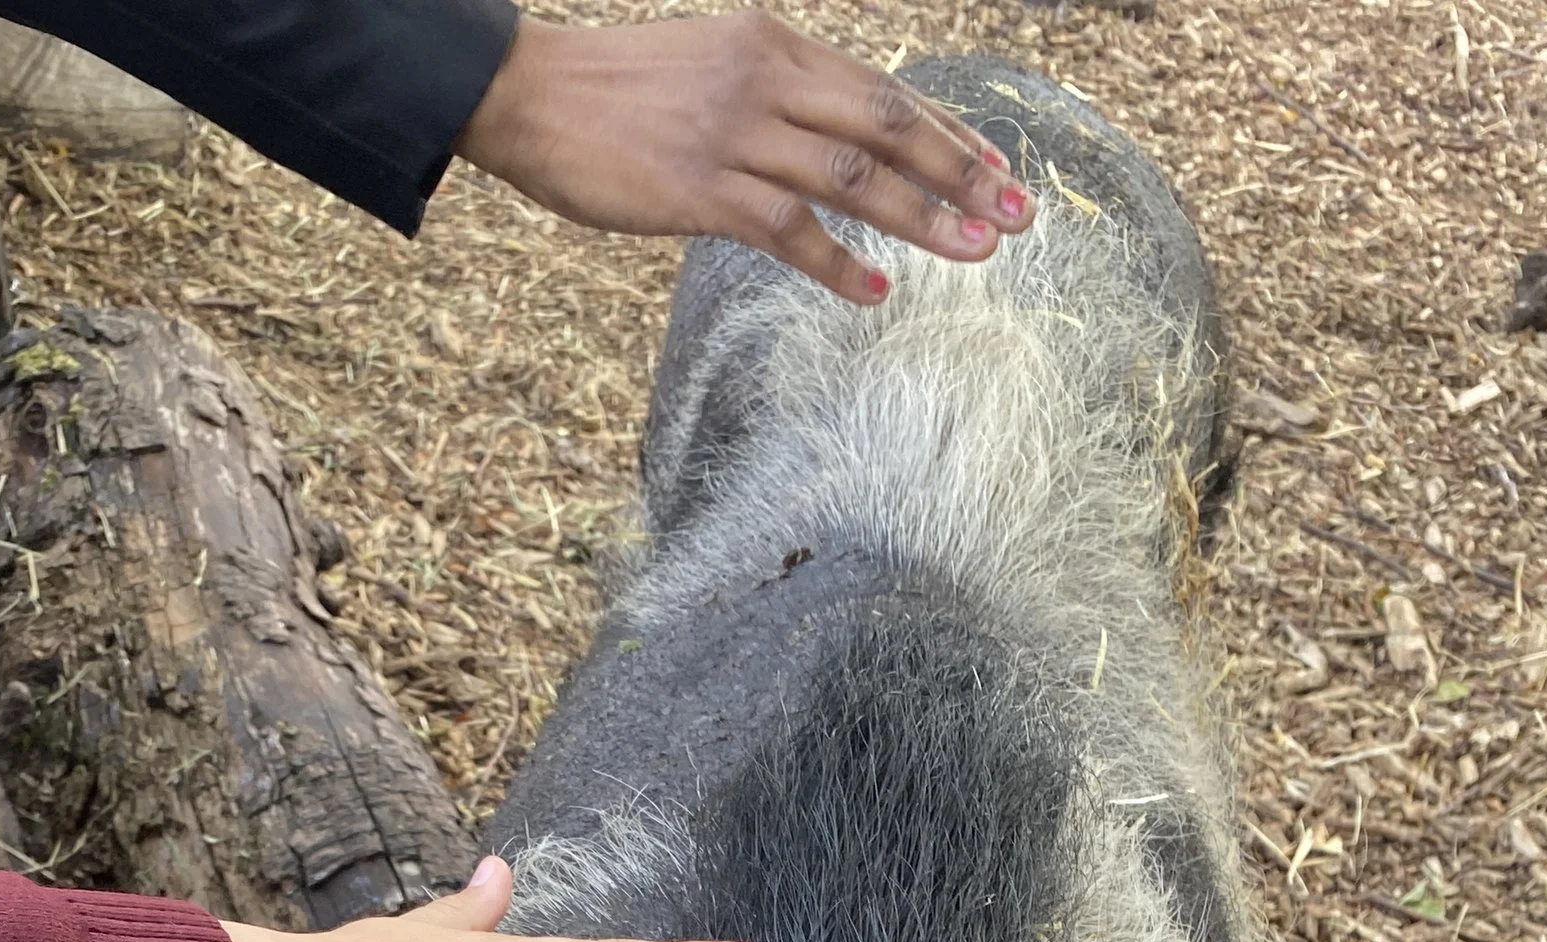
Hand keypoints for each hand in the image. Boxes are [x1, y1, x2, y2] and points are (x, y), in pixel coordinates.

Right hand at [458, 13, 1033, 304]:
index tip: (998, 170)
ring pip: (853, 176)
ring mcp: (736, 134)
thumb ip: (771, 99)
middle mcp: (766, 81)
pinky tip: (876, 289)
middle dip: (961, 173)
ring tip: (973, 253)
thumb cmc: (616, 93)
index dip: (949, 133)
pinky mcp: (702, 189)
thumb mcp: (709, 69)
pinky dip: (838, 262)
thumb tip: (826, 146)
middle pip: (888, 125)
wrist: (529, 94)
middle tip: (1017, 216)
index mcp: (773, 46)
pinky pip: (789, 230)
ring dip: (921, 217)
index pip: (883, 90)